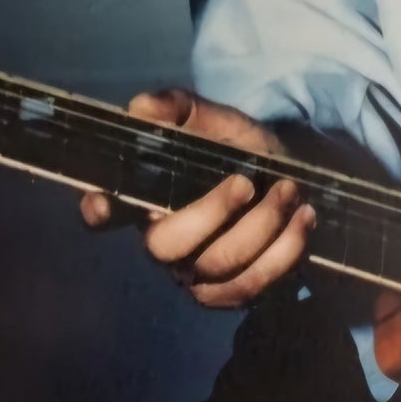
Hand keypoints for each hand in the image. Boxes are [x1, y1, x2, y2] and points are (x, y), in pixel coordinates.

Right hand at [80, 89, 315, 307]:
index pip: (108, 209)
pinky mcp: (232, 294)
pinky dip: (284, 251)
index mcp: (150, 197)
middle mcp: (164, 242)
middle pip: (164, 246)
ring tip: (289, 190)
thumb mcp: (218, 121)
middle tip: (247, 183)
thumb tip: (141, 106)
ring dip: (260, 226)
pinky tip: (302, 218)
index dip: (98, 209)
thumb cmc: (244, 151)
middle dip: (210, 214)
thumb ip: (181, 108)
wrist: (297, 182)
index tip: (101, 203)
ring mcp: (196, 275)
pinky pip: (252, 284)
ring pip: (217, 266)